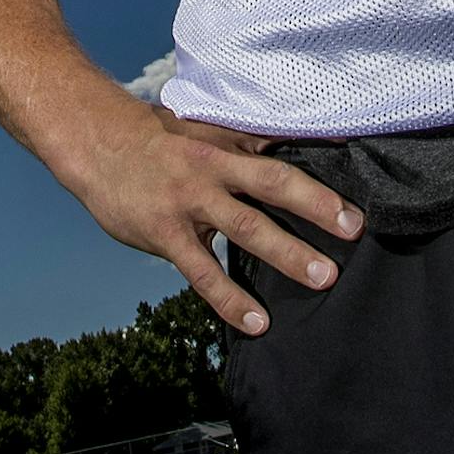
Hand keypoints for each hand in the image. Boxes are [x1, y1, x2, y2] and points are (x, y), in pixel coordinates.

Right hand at [67, 97, 363, 337]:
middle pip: (271, 187)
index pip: (279, 154)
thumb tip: (310, 141)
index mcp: (225, 146)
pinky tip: (257, 322)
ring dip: (286, 255)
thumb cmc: (162, 138)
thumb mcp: (206, 130)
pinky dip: (230, 300)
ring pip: (245, 230)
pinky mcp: (165, 236)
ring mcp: (188, 204)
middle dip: (316, 208)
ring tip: (323, 278)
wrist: (98, 145)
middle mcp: (212, 172)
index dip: (316, 165)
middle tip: (356, 230)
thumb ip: (253, 140)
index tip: (353, 182)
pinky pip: (203, 273)